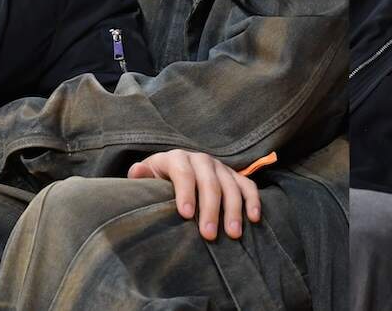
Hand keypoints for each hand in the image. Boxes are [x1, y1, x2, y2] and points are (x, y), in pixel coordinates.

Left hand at [128, 150, 260, 240]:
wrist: (174, 171)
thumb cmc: (158, 180)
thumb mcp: (147, 176)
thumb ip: (141, 175)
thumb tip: (137, 171)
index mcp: (177, 158)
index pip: (183, 172)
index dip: (185, 192)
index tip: (186, 215)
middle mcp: (201, 160)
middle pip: (209, 182)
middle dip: (210, 209)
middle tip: (209, 234)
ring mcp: (220, 167)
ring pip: (231, 185)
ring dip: (234, 210)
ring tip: (233, 234)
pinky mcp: (234, 176)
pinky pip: (248, 186)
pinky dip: (253, 200)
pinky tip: (254, 218)